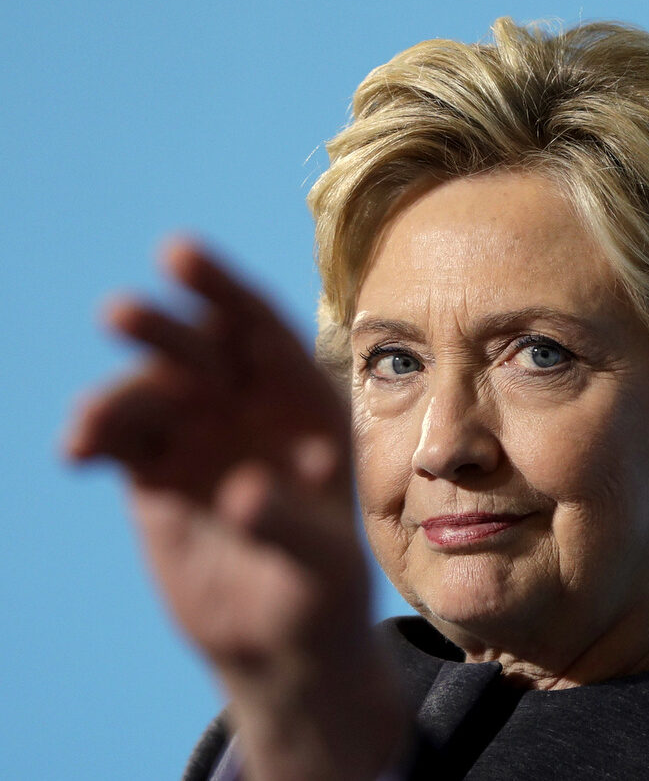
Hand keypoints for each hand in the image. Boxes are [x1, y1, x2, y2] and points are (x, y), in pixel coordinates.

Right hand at [64, 239, 402, 780]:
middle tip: (121, 314)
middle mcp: (249, 407)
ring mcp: (198, 435)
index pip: (264, 330)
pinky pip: (117, 438)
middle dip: (162, 327)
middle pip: (200, 348)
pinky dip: (94, 436)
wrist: (282, 642)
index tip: (178, 254)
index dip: (224, 288)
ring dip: (115, 398)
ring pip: (149, 392)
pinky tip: (77, 453)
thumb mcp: (323, 563)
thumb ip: (289, 523)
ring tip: (89, 433)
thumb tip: (240, 492)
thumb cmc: (324, 592)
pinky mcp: (154, 473)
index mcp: (306, 404)